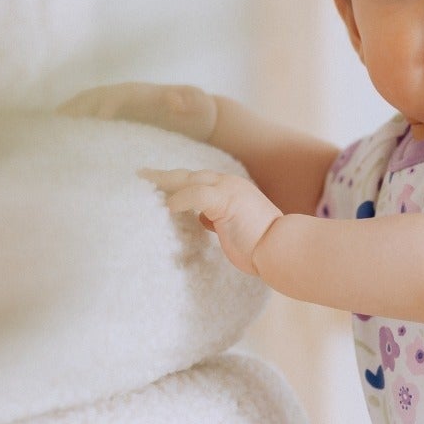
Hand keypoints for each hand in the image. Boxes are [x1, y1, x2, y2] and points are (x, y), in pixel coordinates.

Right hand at [57, 81, 216, 143]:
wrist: (197, 118)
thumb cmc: (198, 112)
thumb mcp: (198, 104)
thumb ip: (189, 100)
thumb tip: (173, 98)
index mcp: (136, 94)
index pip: (110, 98)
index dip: (96, 109)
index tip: (85, 125)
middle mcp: (119, 99)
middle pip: (86, 103)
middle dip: (68, 116)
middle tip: (48, 135)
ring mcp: (113, 111)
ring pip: (82, 114)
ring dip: (63, 127)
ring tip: (44, 145)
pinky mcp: (111, 125)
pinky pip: (87, 128)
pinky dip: (71, 137)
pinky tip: (58, 154)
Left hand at [140, 167, 281, 275]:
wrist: (283, 248)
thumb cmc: (263, 245)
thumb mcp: (236, 227)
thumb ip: (219, 219)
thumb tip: (203, 220)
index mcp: (231, 190)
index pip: (197, 181)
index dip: (177, 182)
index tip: (158, 184)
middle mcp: (228, 184)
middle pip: (188, 175)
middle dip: (163, 176)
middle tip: (141, 174)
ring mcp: (228, 190)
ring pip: (188, 179)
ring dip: (164, 182)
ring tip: (143, 185)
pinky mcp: (226, 201)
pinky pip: (196, 194)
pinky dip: (180, 199)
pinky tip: (168, 207)